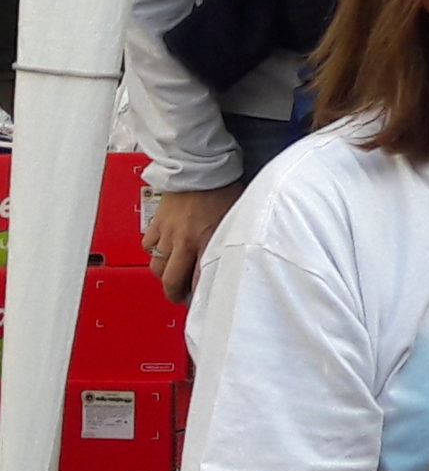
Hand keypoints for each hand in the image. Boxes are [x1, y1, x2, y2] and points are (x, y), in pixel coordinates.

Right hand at [146, 182, 243, 302]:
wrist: (202, 167)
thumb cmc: (223, 188)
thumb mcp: (236, 218)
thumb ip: (232, 240)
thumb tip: (236, 256)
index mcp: (208, 241)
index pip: (201, 280)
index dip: (200, 296)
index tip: (202, 303)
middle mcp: (185, 241)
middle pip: (171, 280)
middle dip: (174, 294)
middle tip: (180, 297)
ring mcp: (168, 232)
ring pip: (157, 265)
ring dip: (164, 275)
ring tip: (172, 277)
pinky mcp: (157, 222)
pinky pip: (148, 246)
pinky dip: (153, 252)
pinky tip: (162, 253)